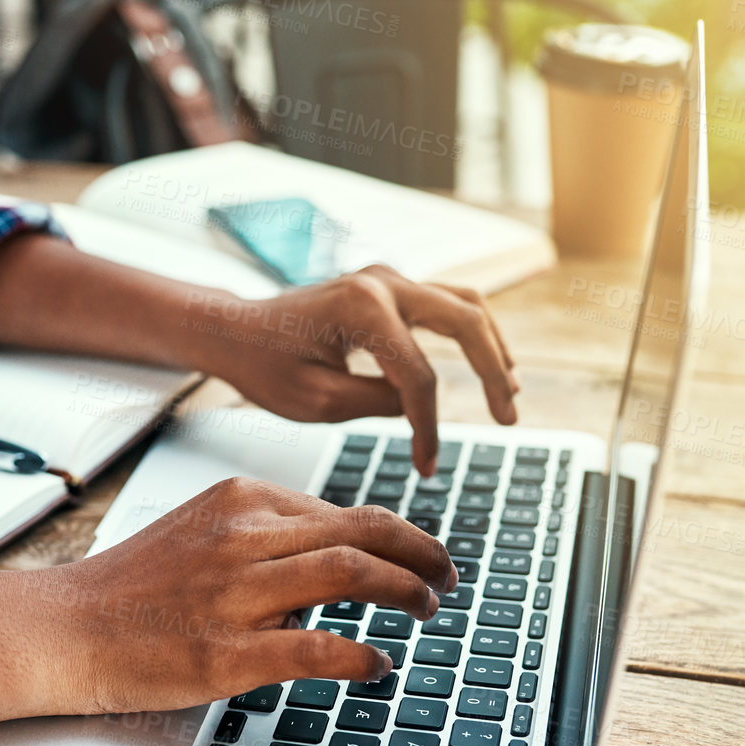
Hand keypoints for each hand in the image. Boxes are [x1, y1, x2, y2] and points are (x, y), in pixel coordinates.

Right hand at [43, 477, 456, 715]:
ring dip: (405, 592)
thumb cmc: (133, 587)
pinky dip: (360, 656)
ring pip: (349, 574)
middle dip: (421, 554)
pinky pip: (315, 647)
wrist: (65, 628)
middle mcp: (243, 538)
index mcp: (241, 502)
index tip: (423, 554)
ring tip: (426, 610)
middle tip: (447, 579)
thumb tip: (338, 556)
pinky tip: (377, 667)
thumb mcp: (200, 530)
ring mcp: (236, 595)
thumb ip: (265, 534)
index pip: (343, 511)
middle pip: (362, 533)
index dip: (399, 535)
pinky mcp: (225, 653)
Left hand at [186, 265, 520, 475]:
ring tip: (510, 391)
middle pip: (464, 321)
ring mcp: (387, 278)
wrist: (234, 331)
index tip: (426, 467)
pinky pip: (448, 303)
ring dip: (493, 346)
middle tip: (509, 418)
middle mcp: (381, 281)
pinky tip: (491, 363)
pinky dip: (474, 333)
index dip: (428, 427)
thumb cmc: (263, 364)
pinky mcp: (388, 287)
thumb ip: (376, 402)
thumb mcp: (315, 400)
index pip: (418, 376)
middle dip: (492, 372)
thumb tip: (420, 408)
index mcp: (360, 307)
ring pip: (465, 304)